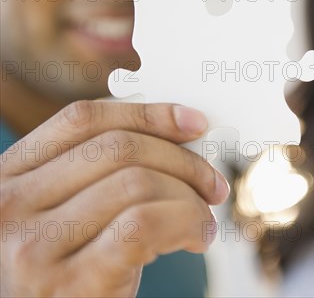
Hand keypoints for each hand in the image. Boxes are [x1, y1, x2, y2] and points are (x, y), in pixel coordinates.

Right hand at [1, 101, 228, 296]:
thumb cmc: (67, 275)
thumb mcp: (65, 215)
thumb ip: (99, 175)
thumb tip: (179, 137)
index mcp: (10, 176)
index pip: (82, 120)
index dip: (146, 113)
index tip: (193, 121)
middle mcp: (10, 205)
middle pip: (118, 148)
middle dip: (183, 160)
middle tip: (212, 184)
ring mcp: (35, 245)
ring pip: (138, 182)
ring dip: (190, 199)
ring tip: (203, 220)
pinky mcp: (71, 282)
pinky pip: (145, 225)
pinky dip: (186, 223)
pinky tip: (197, 238)